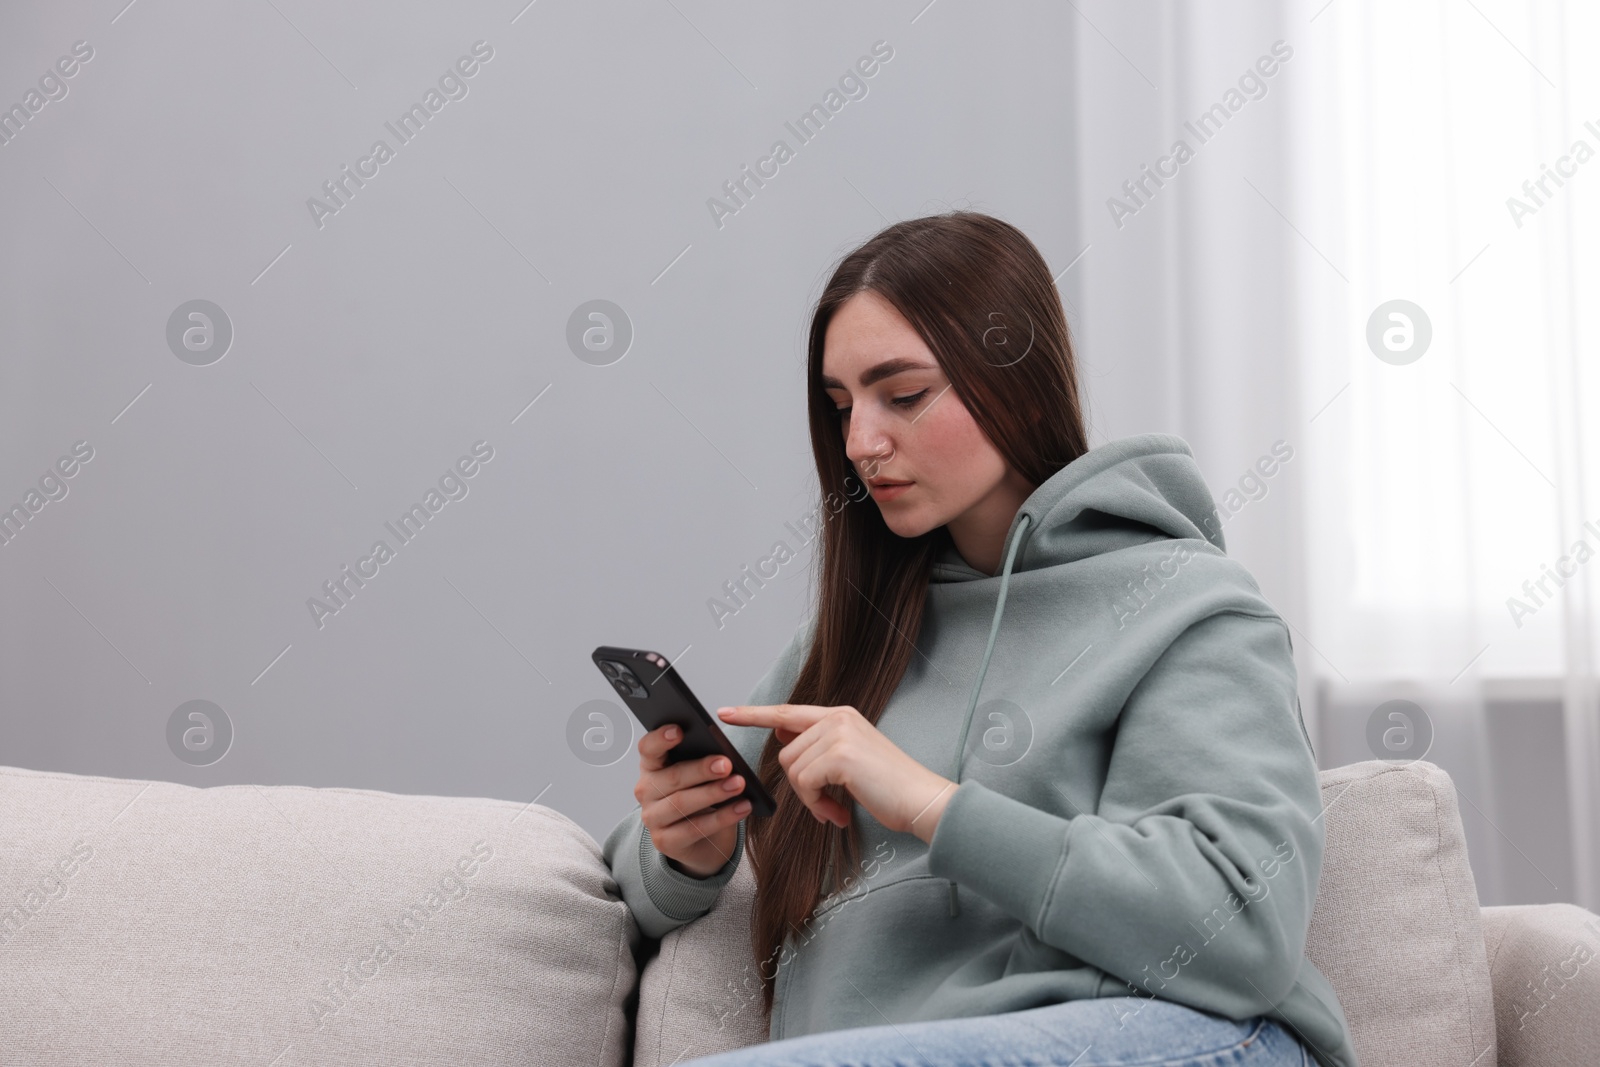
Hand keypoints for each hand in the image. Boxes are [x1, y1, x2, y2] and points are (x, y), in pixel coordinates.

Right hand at [633, 724, 749, 877]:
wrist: (701, 841)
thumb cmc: (701, 796)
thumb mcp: (699, 775)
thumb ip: (703, 760)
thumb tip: (724, 754)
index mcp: (652, 765)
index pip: (648, 748)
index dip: (661, 738)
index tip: (680, 730)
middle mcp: (646, 790)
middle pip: (672, 777)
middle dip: (701, 769)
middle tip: (726, 763)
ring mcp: (652, 818)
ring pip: (682, 803)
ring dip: (713, 793)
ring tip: (739, 784)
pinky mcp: (665, 842)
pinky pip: (695, 828)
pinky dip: (722, 817)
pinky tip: (743, 806)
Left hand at [716, 704, 955, 842]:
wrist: (921, 801)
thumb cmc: (889, 787)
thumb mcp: (850, 759)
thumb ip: (819, 746)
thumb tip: (783, 736)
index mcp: (840, 715)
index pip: (786, 712)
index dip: (754, 714)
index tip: (726, 713)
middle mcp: (838, 717)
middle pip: (786, 752)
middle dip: (801, 787)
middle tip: (826, 806)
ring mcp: (839, 733)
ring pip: (793, 770)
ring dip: (811, 799)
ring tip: (836, 810)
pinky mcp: (840, 755)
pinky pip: (804, 783)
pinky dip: (817, 806)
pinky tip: (838, 814)